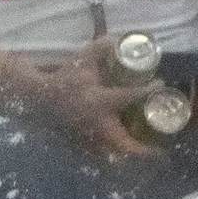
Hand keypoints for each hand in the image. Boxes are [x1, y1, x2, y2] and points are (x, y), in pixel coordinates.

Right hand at [32, 38, 158, 154]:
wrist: (38, 96)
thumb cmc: (63, 77)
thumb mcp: (83, 58)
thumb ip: (103, 46)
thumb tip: (122, 39)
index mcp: (99, 100)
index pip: (129, 96)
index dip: (148, 91)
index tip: (159, 85)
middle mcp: (97, 123)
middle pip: (124, 145)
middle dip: (143, 151)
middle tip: (160, 150)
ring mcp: (88, 137)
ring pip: (113, 157)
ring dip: (130, 159)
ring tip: (146, 157)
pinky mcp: (80, 145)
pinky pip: (101, 158)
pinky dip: (114, 159)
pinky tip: (123, 158)